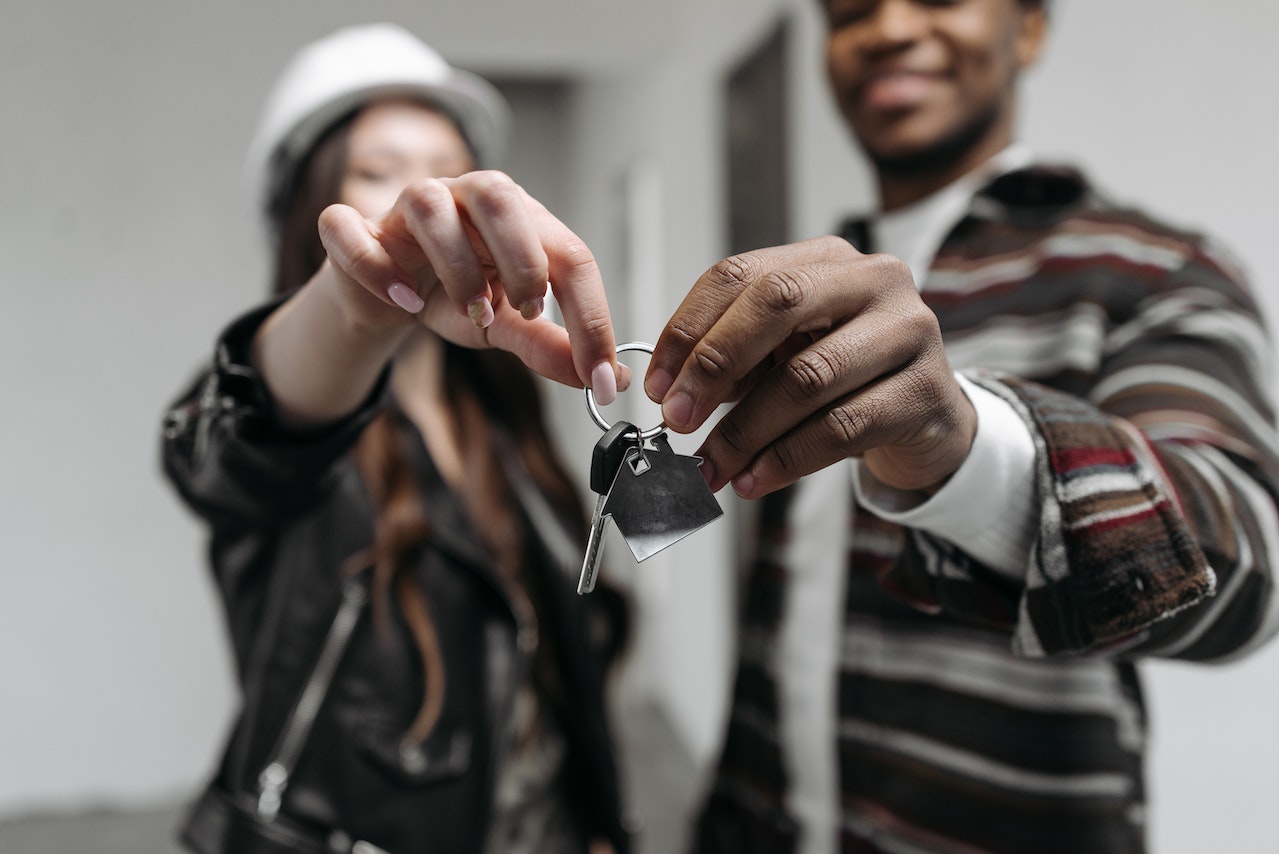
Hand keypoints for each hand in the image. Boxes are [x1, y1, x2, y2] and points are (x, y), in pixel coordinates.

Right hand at [317, 170, 619, 400]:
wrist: (388, 296)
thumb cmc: (456, 297)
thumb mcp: (507, 326)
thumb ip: (550, 346)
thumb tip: (608, 379)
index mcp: (517, 217)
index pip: (568, 253)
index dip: (590, 317)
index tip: (601, 378)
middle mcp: (464, 198)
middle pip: (499, 195)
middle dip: (523, 260)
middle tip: (529, 313)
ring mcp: (404, 207)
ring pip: (427, 203)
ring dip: (456, 265)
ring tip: (473, 312)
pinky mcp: (353, 231)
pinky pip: (349, 229)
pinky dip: (376, 267)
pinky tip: (405, 302)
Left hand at [645, 235, 976, 496]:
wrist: (928, 424)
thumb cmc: (847, 382)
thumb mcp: (785, 357)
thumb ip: (733, 363)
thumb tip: (670, 392)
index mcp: (826, 260)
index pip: (740, 274)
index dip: (689, 328)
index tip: (656, 383)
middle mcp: (873, 281)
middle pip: (777, 305)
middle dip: (714, 366)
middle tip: (677, 419)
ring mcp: (907, 332)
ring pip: (806, 376)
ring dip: (745, 430)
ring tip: (711, 466)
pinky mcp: (923, 392)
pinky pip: (840, 427)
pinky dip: (785, 460)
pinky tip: (753, 479)